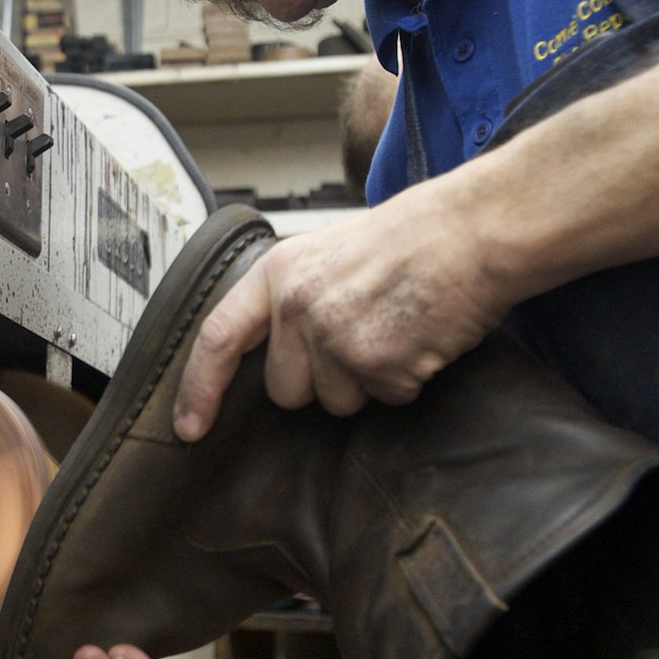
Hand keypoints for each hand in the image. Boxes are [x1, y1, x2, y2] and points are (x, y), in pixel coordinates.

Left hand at [176, 181, 517, 432]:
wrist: (469, 231)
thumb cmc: (408, 240)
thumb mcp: (326, 255)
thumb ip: (290, 301)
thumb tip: (272, 353)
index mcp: (276, 274)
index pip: (217, 339)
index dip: (198, 389)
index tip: (188, 427)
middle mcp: (296, 306)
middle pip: (286, 391)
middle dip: (321, 381)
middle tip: (364, 334)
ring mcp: (334, 336)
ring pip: (337, 402)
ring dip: (368, 381)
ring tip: (395, 329)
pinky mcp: (376, 362)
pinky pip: (385, 398)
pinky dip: (407, 379)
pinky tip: (419, 337)